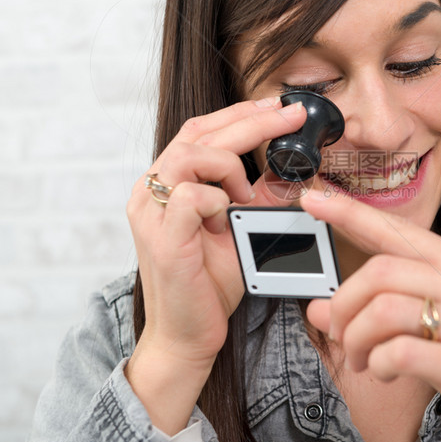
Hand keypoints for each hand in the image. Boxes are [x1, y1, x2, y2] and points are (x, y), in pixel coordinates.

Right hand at [124, 97, 306, 433]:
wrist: (188, 334)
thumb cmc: (208, 284)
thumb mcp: (239, 228)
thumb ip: (255, 196)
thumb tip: (288, 169)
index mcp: (165, 184)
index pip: (199, 131)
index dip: (239, 113)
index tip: (278, 106)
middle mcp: (150, 192)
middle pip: (198, 134)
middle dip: (251, 120)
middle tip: (290, 116)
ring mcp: (152, 214)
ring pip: (191, 155)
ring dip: (231, 166)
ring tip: (244, 195)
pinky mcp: (164, 239)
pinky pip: (191, 195)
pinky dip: (219, 200)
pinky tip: (227, 216)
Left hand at [301, 190, 440, 441]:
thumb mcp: (429, 327)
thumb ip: (377, 310)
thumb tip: (318, 307)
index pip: (398, 230)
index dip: (350, 213)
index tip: (313, 199)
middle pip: (380, 273)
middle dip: (345, 306)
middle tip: (342, 336)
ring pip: (383, 310)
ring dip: (356, 340)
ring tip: (362, 360)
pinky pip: (399, 352)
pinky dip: (379, 364)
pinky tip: (386, 372)